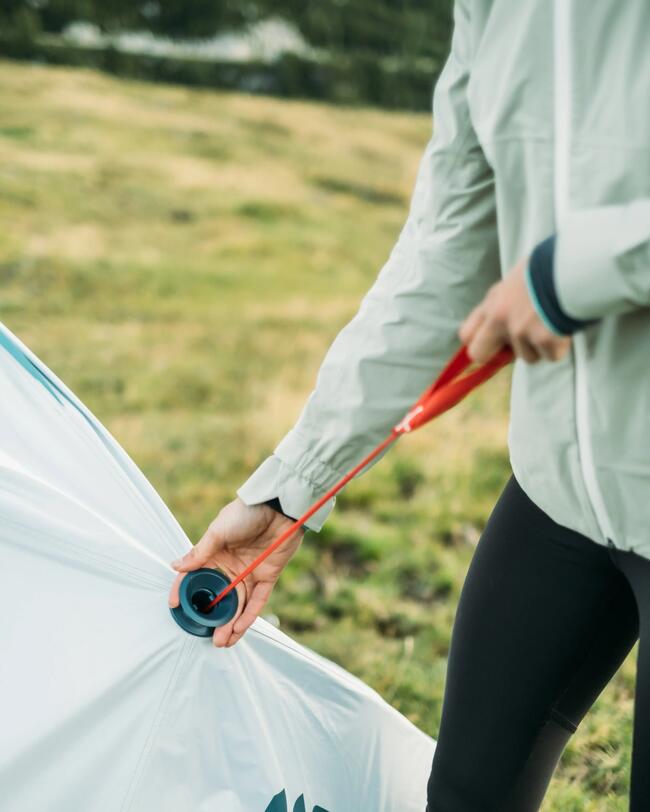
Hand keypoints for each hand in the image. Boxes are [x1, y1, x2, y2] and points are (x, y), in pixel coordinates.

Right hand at [169, 498, 302, 647]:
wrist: (279, 508)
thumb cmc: (246, 513)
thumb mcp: (219, 530)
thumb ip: (200, 552)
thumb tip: (176, 567)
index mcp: (215, 555)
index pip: (196, 578)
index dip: (185, 592)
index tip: (176, 607)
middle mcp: (230, 568)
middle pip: (219, 598)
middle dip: (214, 619)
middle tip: (209, 636)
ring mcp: (249, 574)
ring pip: (238, 605)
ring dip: (231, 624)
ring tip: (222, 641)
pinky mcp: (268, 577)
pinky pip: (258, 601)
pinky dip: (249, 616)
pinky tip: (240, 629)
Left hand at [459, 258, 570, 362]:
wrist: (574, 266)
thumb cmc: (549, 268)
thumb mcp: (515, 281)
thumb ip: (504, 303)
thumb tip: (503, 325)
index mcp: (492, 302)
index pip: (466, 333)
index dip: (479, 342)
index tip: (493, 344)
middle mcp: (499, 319)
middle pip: (479, 354)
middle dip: (497, 355)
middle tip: (520, 346)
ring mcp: (520, 331)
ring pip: (526, 357)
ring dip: (540, 347)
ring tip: (552, 324)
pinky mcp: (544, 340)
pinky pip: (551, 356)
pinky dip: (560, 347)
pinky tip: (565, 326)